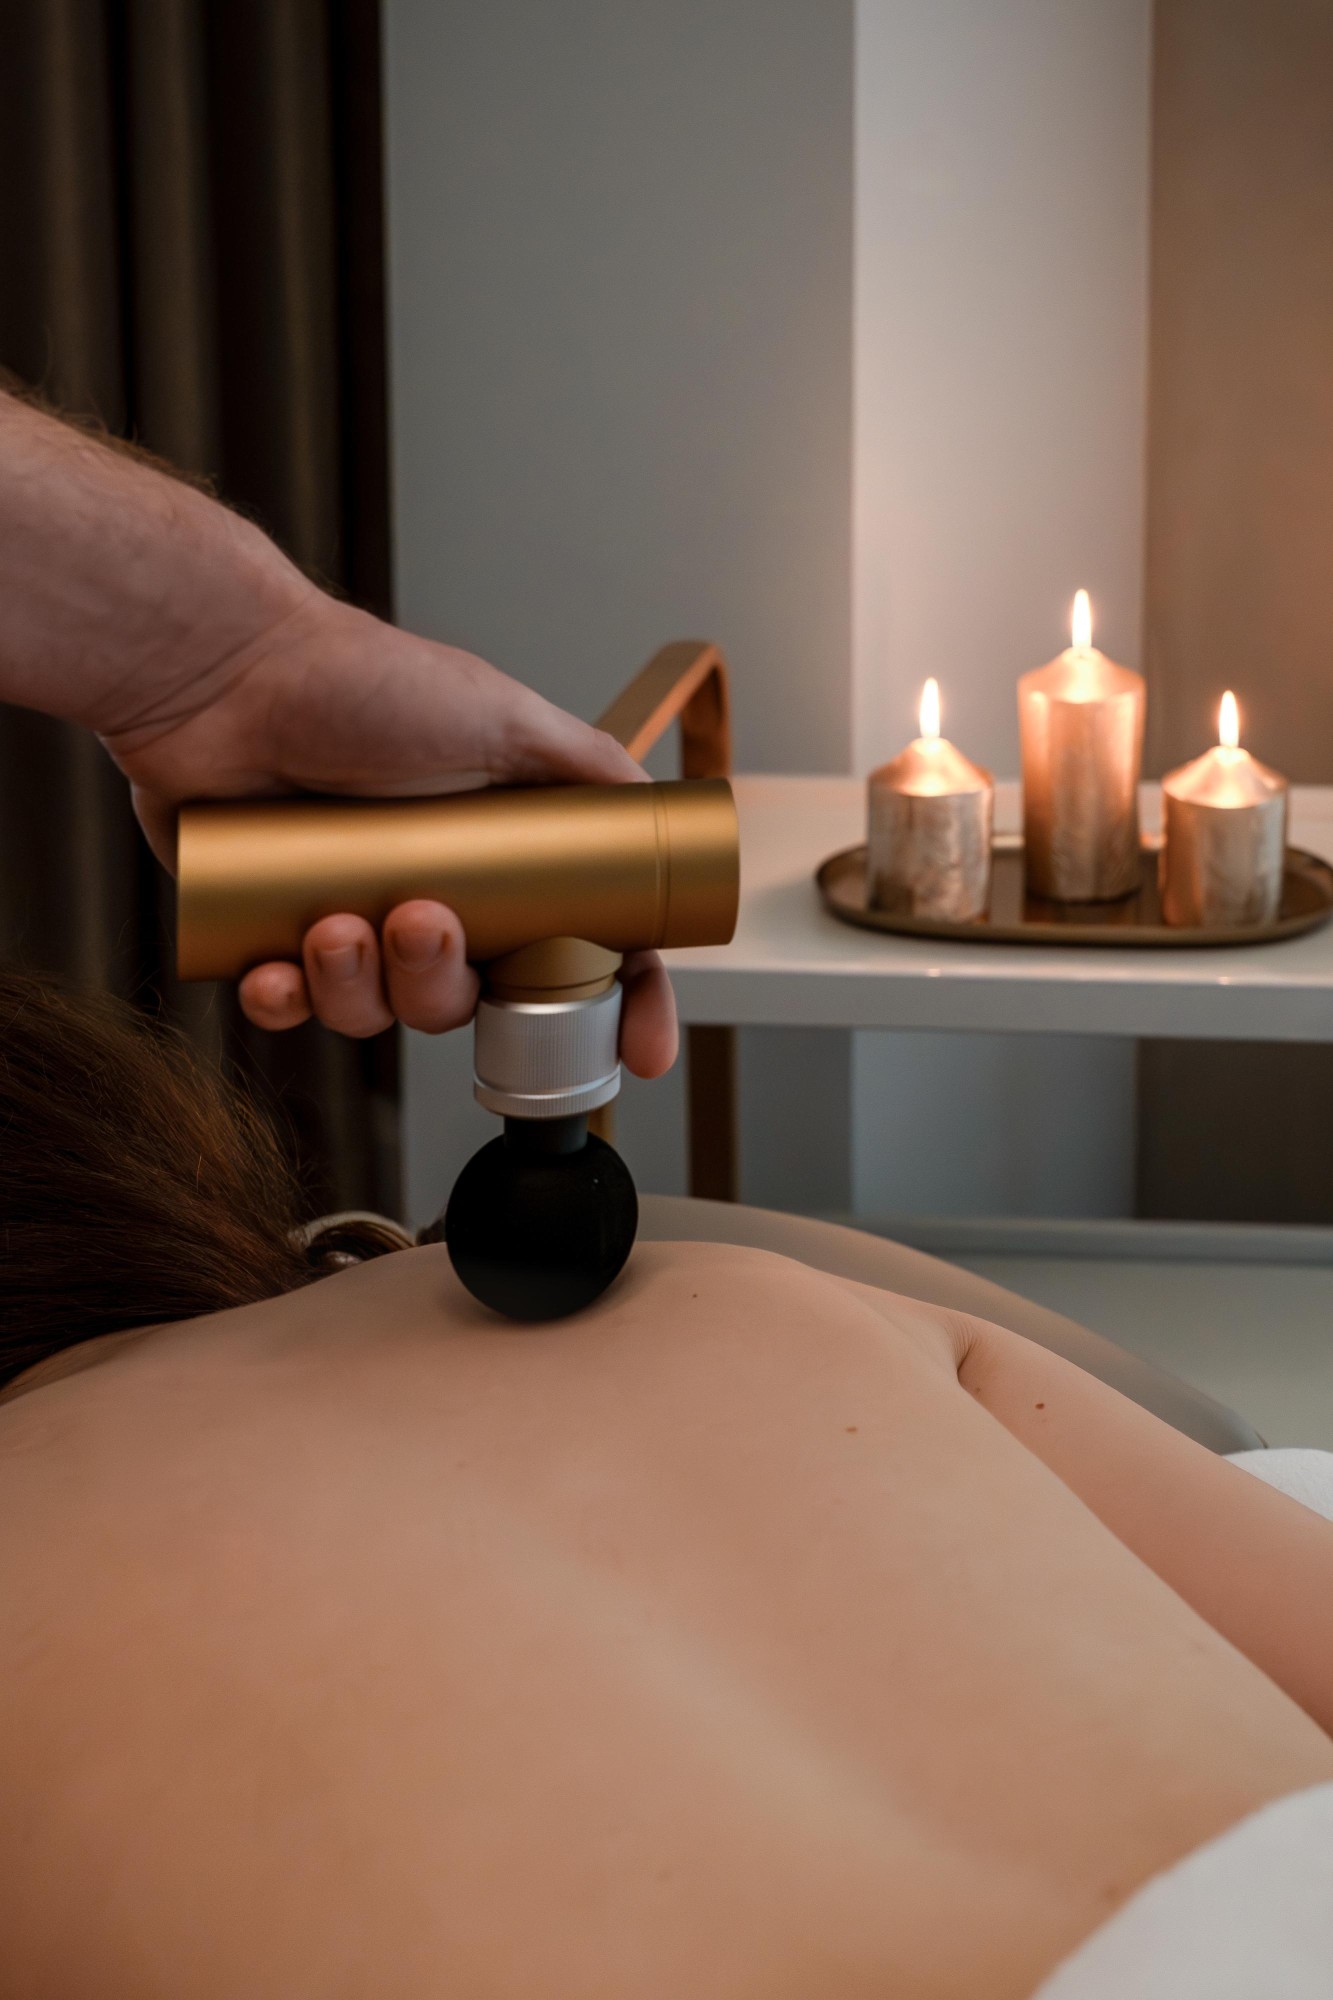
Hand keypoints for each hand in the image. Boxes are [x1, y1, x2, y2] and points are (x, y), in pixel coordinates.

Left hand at [104, 590, 677, 1077]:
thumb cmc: (358, 679)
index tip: (639, 1048)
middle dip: (445, 983)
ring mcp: (350, 918)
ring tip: (332, 923)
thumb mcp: (502, 711)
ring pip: (378, 1012)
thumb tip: (652, 807)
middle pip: (469, 1001)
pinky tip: (274, 969)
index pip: (575, 954)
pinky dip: (285, 1001)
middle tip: (422, 923)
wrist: (225, 669)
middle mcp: (430, 896)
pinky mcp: (267, 933)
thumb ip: (586, 764)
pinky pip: (291, 1008)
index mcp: (495, 862)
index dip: (616, 1004)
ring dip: (361, 988)